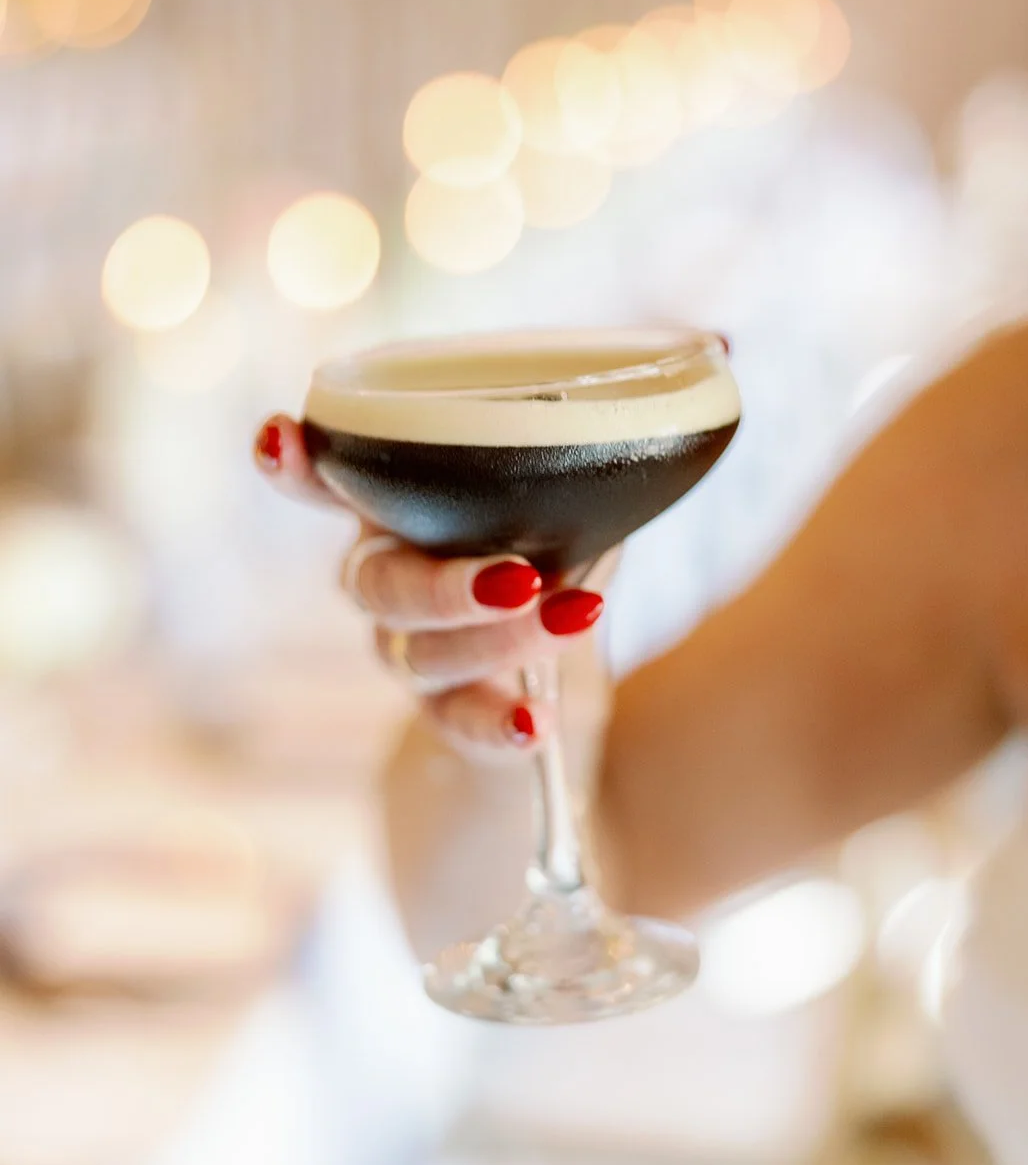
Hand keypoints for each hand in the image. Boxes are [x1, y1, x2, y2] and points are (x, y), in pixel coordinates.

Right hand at [254, 415, 607, 757]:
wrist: (568, 641)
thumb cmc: (556, 534)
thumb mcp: (564, 492)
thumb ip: (562, 472)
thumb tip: (609, 446)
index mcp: (393, 504)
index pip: (323, 479)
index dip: (293, 464)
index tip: (282, 438)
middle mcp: (381, 572)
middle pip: (376, 585)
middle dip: (443, 586)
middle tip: (518, 579)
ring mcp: (404, 646)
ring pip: (418, 655)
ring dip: (497, 641)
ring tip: (573, 619)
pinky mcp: (442, 706)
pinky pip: (454, 722)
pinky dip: (494, 725)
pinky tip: (533, 726)